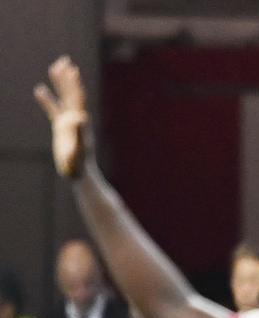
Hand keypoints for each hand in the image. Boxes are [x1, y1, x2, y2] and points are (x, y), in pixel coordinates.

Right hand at [34, 56, 89, 177]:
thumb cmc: (78, 166)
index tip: (72, 69)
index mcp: (80, 123)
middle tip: (65, 60)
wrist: (78, 175)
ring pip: (62, 99)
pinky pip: (52, 110)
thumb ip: (79, 135)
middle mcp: (76, 119)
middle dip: (68, 78)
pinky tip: (38, 90)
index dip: (75, 85)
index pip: (77, 99)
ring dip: (59, 84)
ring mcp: (68, 122)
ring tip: (55, 67)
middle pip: (71, 94)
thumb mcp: (78, 150)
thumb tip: (80, 118)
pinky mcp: (61, 128)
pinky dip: (46, 100)